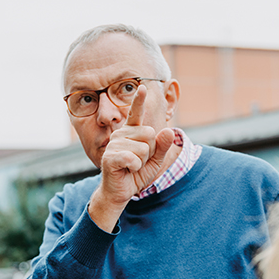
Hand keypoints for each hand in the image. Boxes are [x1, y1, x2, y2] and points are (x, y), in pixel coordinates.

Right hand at [88, 86, 180, 230]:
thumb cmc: (136, 174)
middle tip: (139, 161)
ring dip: (142, 162)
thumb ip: (163, 146)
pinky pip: (133, 159)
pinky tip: (127, 170)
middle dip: (150, 152)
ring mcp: (114, 144)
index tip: (142, 86)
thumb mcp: (156, 161)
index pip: (136, 113)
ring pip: (143, 148)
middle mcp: (121, 134)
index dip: (138, 100)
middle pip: (150, 134)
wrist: (120, 192)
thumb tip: (168, 130)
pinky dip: (135, 168)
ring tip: (132, 166)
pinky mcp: (110, 157)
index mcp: (131, 132)